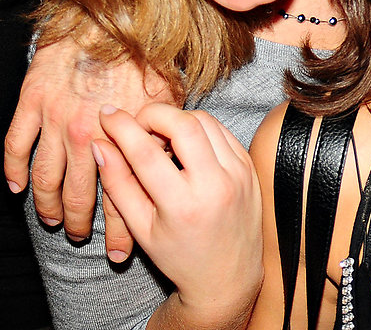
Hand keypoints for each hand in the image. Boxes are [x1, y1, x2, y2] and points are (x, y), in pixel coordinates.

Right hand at [4, 34, 176, 260]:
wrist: (110, 14)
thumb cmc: (143, 50)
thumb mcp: (167, 95)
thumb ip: (164, 134)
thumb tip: (171, 163)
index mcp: (121, 138)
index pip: (121, 198)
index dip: (118, 232)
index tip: (120, 254)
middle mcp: (86, 135)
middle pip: (79, 195)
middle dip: (81, 222)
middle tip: (81, 236)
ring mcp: (56, 120)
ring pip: (46, 178)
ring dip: (48, 204)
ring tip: (54, 219)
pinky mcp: (33, 102)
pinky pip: (17, 144)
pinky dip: (13, 169)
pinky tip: (16, 186)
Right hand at [94, 104, 262, 328]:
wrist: (228, 278)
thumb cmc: (180, 257)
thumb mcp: (141, 229)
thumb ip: (118, 185)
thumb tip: (100, 145)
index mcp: (183, 206)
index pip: (146, 152)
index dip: (122, 127)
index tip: (108, 114)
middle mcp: (215, 186)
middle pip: (182, 123)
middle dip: (154, 113)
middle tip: (139, 123)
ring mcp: (238, 173)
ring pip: (204, 120)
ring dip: (177, 119)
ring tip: (161, 137)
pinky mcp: (248, 166)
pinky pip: (221, 130)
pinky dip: (199, 128)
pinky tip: (185, 143)